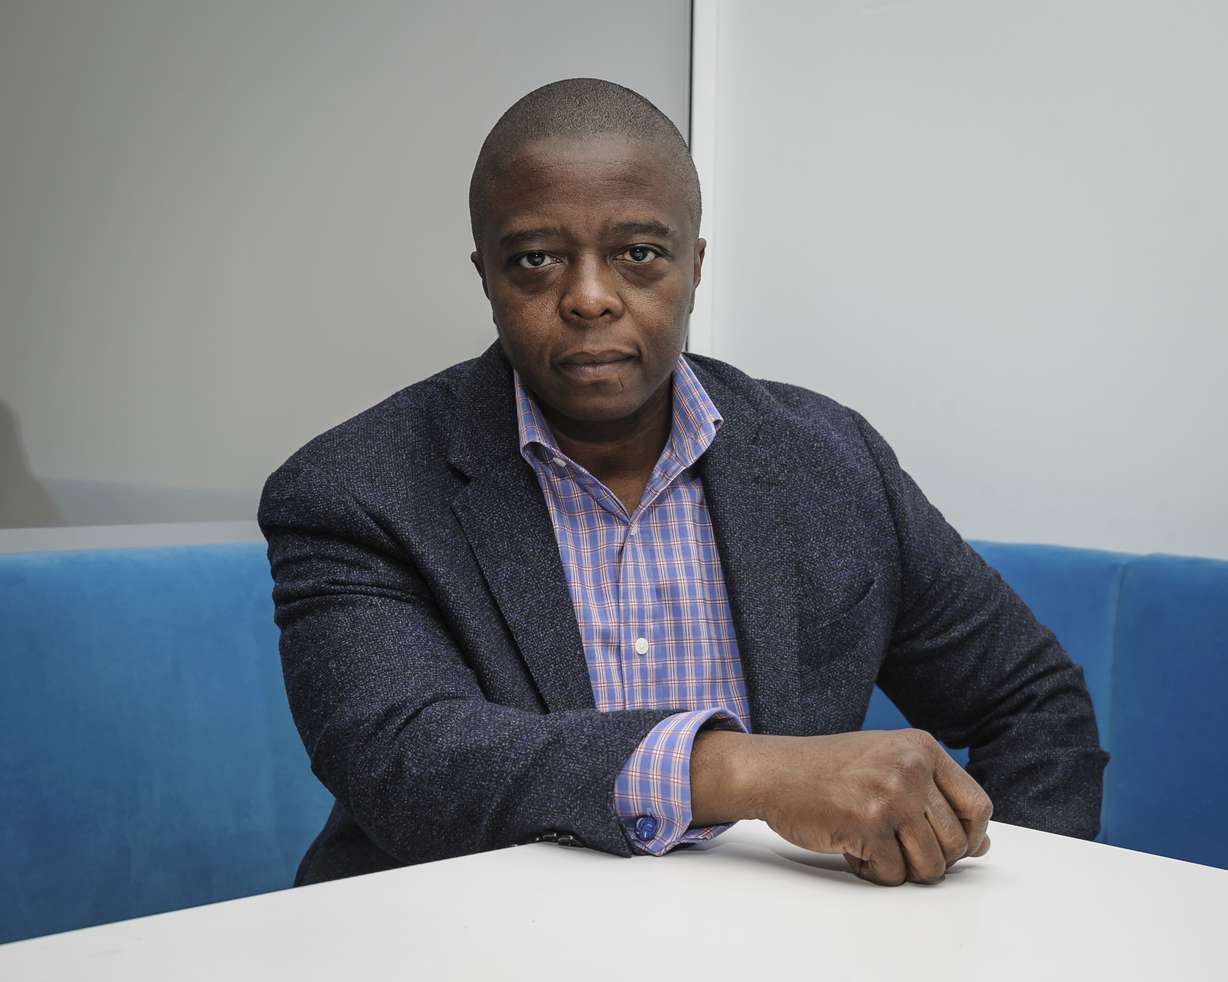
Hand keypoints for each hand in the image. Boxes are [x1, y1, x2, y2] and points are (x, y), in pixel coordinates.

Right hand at [691, 728, 991, 885]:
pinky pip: (892, 873)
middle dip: (932, 859)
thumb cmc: (827, 770)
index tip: (952, 846)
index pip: (977, 805)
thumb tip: (980, 844)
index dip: (970, 837)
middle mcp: (910, 767)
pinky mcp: (866, 823)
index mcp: (921, 748)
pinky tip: (853, 849)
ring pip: (930, 864)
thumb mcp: (887, 763)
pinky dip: (873, 872)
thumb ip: (933, 795)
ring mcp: (890, 795)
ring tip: (877, 850)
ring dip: (904, 870)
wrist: (773, 771)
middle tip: (901, 851)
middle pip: (955, 842)